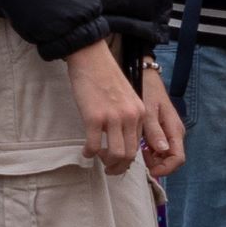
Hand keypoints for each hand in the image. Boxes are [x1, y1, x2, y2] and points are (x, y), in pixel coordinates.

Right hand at [64, 39, 144, 170]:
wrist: (91, 58)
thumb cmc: (106, 77)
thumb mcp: (127, 97)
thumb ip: (128, 117)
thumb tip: (123, 139)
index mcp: (140, 113)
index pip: (138, 145)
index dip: (128, 158)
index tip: (119, 162)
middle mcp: (130, 117)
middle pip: (129, 155)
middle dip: (119, 167)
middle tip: (109, 168)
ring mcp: (113, 118)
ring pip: (115, 154)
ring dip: (106, 162)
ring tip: (98, 158)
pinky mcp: (94, 117)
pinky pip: (94, 146)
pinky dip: (89, 153)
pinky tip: (85, 151)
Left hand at [140, 76, 186, 179]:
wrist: (146, 77)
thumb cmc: (147, 92)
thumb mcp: (148, 111)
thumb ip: (154, 131)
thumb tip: (162, 150)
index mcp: (175, 130)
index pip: (178, 159)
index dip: (165, 169)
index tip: (149, 171)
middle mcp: (176, 133)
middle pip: (172, 160)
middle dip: (157, 165)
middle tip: (139, 159)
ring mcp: (170, 132)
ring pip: (165, 155)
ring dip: (153, 159)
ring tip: (137, 151)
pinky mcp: (164, 130)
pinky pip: (160, 148)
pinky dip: (151, 152)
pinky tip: (139, 145)